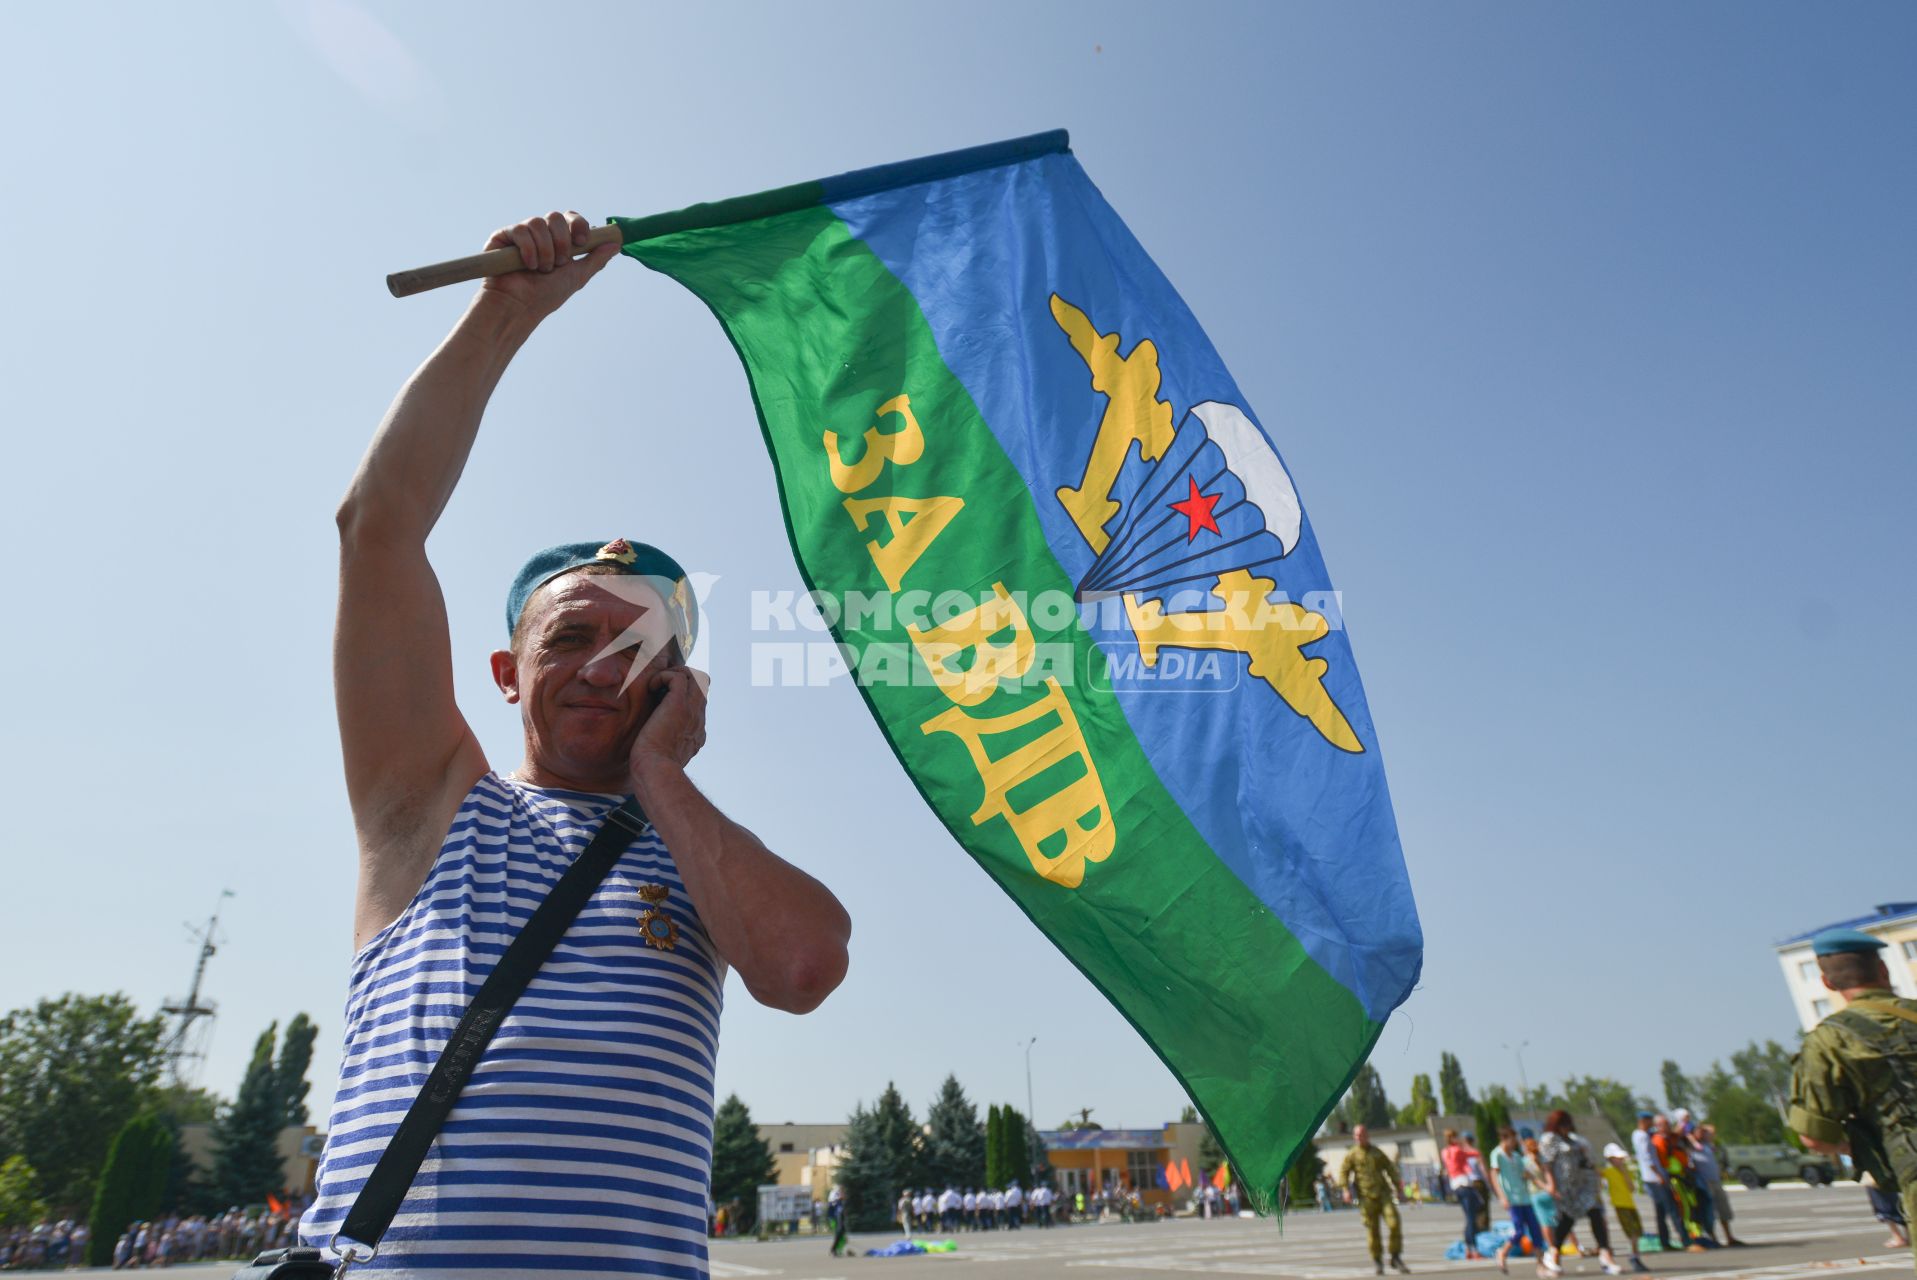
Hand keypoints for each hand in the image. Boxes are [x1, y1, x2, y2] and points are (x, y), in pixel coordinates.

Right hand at [480, 210, 618, 318]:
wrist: (520, 307)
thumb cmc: (546, 296)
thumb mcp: (577, 276)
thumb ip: (595, 259)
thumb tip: (616, 243)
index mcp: (557, 241)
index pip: (570, 218)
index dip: (578, 225)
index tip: (582, 242)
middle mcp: (539, 234)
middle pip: (556, 217)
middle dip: (561, 242)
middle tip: (558, 264)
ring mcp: (521, 234)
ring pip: (538, 222)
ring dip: (545, 250)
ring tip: (540, 269)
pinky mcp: (502, 236)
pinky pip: (520, 229)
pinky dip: (528, 249)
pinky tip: (527, 265)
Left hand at [630, 665, 709, 776]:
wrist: (655, 770)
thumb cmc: (651, 768)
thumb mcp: (662, 757)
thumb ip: (662, 746)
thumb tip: (650, 742)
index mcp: (696, 731)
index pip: (697, 703)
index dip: (682, 695)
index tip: (660, 698)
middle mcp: (698, 719)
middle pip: (703, 684)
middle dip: (681, 678)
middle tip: (659, 687)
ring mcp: (692, 711)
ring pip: (695, 676)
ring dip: (673, 675)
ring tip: (654, 686)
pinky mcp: (680, 705)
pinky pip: (678, 677)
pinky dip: (662, 677)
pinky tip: (649, 688)